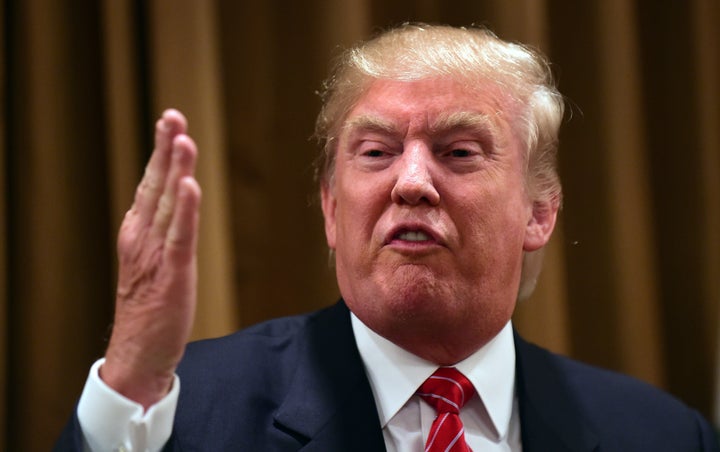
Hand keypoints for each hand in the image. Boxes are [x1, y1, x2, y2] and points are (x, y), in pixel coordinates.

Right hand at [101, 109, 200, 408]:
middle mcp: (143, 237)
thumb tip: (179, 200)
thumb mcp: (153, 260)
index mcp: (138, 232)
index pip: (151, 184)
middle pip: (156, 185)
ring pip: (168, 205)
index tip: (171, 122)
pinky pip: (180, 236)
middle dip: (165, 149)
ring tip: (183, 139)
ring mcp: (155, 254)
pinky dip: (186, 210)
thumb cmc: (150, 305)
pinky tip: (190, 186)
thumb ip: (164, 230)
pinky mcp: (172, 273)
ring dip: (176, 170)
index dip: (161, 152)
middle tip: (173, 116)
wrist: (138, 352)